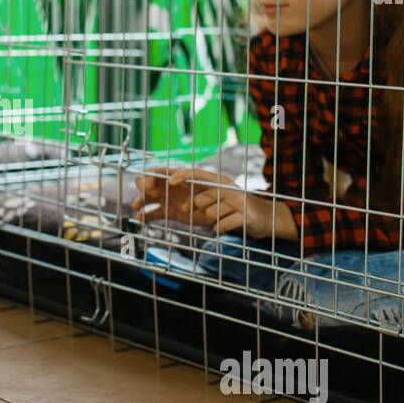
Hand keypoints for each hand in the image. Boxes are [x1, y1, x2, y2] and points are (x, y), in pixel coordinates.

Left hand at [133, 166, 286, 238]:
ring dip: (211, 218)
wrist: (260, 218)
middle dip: (194, 207)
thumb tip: (143, 212)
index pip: (193, 174)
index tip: (169, 182)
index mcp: (212, 181)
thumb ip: (175, 206)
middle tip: (188, 211)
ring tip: (217, 217)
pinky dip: (221, 228)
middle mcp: (224, 186)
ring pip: (211, 212)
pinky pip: (222, 225)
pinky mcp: (245, 214)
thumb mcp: (196, 208)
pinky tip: (224, 227)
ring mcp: (236, 199)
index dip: (180, 175)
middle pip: (201, 198)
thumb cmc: (223, 212)